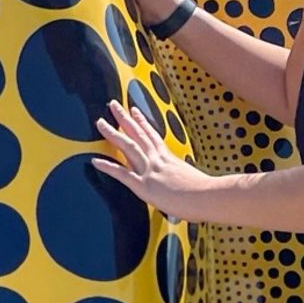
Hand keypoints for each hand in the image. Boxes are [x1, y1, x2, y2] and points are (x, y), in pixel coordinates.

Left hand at [92, 100, 215, 217]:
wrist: (208, 197)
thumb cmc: (206, 193)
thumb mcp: (192, 180)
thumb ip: (183, 178)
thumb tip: (185, 184)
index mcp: (169, 159)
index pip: (152, 136)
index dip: (142, 122)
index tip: (134, 110)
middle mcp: (158, 160)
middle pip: (138, 134)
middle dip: (124, 118)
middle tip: (113, 105)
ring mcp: (150, 171)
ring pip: (128, 146)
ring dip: (113, 133)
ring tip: (100, 122)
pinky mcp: (144, 186)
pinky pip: (121, 174)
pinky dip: (107, 166)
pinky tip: (95, 160)